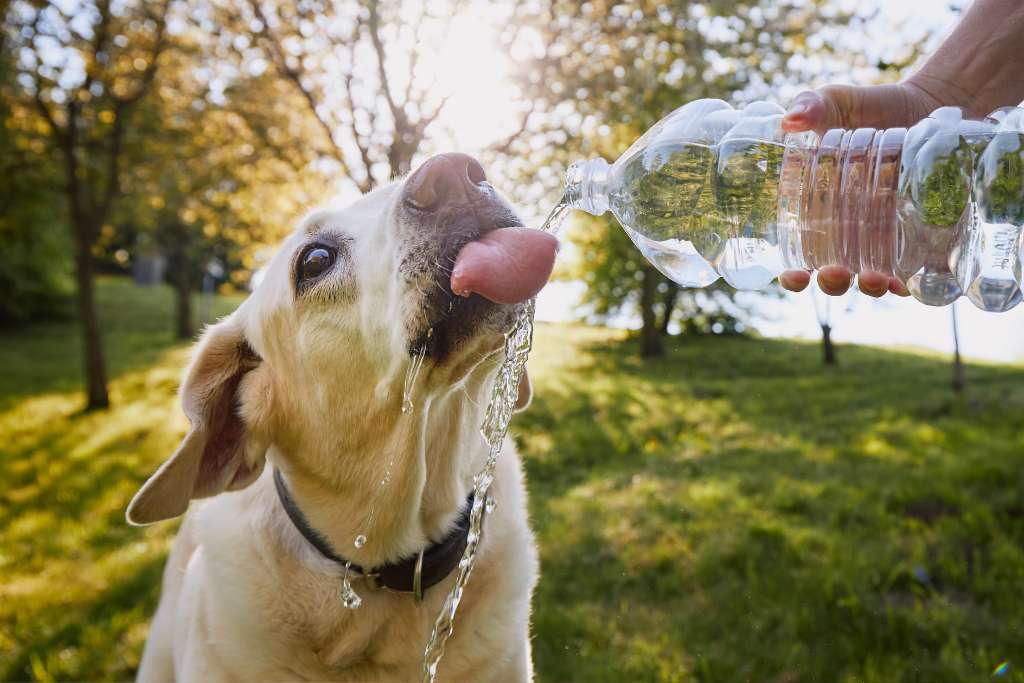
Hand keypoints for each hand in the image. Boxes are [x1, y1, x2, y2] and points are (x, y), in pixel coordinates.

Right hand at [776, 83, 948, 296]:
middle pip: (831, 275)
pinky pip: (910, 270)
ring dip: (869, 286)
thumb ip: (812, 106)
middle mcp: (846, 233)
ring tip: (874, 279)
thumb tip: (791, 120)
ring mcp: (882, 238)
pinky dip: (906, 282)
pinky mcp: (917, 235)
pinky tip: (904, 283)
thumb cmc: (870, 108)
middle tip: (833, 272)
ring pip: (870, 278)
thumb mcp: (837, 102)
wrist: (927, 105)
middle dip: (831, 282)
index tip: (791, 276)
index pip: (797, 254)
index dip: (791, 274)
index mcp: (815, 211)